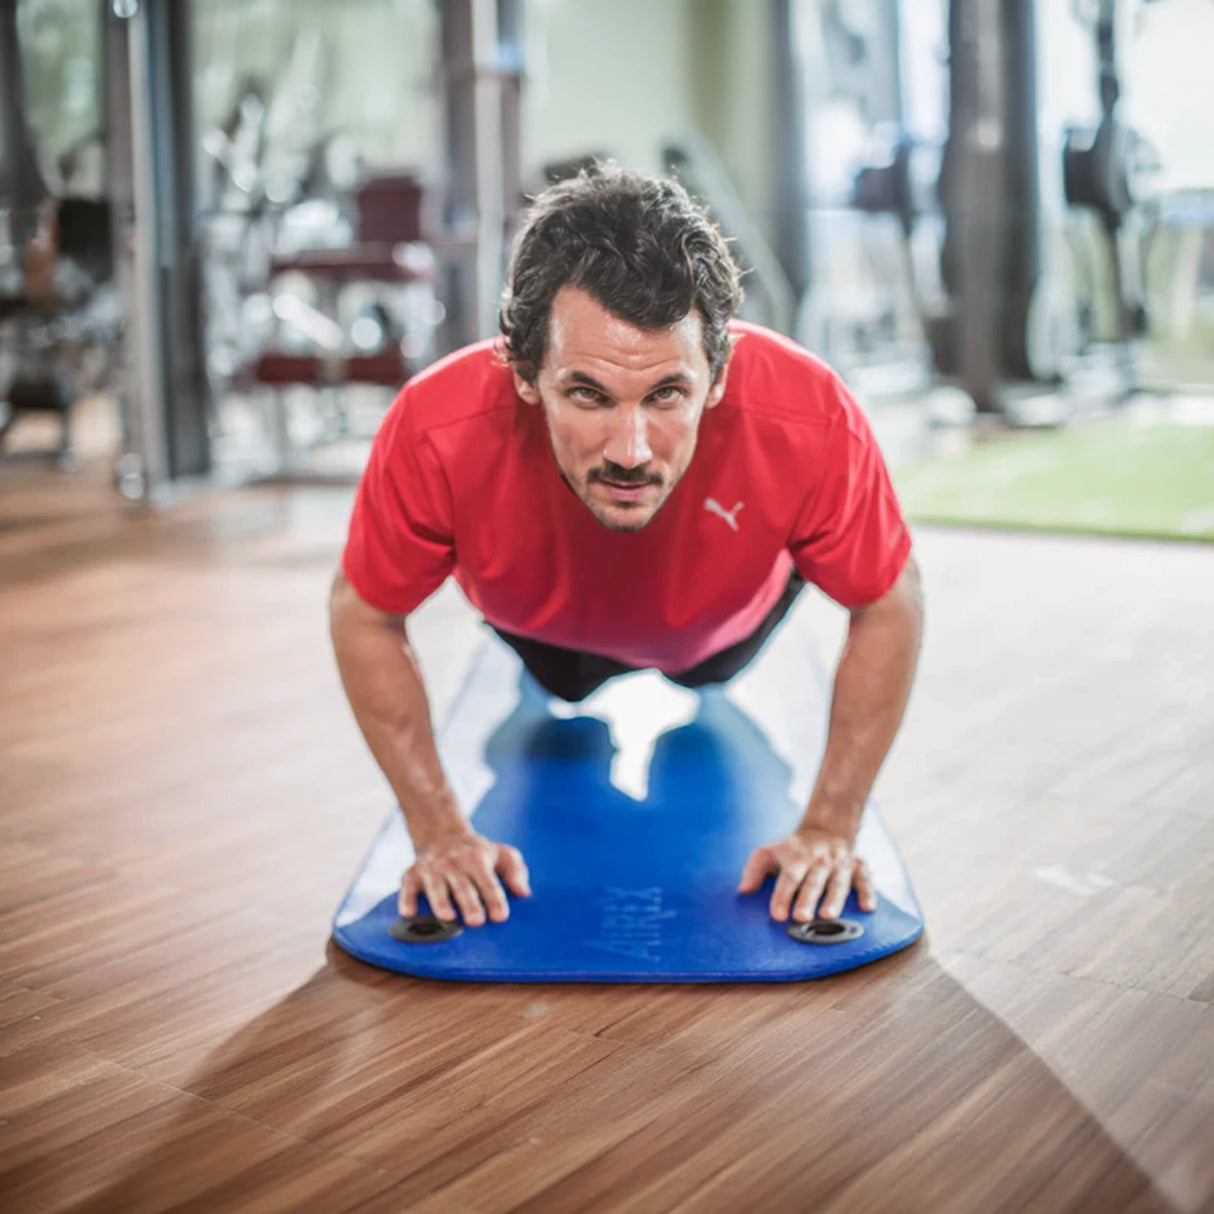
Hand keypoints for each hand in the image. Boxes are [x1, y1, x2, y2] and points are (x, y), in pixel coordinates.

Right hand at [400, 826, 530, 926]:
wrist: (442, 834)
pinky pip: (407, 887)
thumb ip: (516, 871)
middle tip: (476, 921)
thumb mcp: (502, 854)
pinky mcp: (413, 874)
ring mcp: (432, 870)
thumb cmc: (477, 852)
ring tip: (447, 917)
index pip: (488, 882)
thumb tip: (523, 892)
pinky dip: (406, 899)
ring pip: (436, 888)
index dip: (494, 899)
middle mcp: (454, 864)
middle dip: (469, 903)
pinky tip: (407, 913)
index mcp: (478, 860)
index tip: (500, 916)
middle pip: (462, 887)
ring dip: (441, 903)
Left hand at [737, 826, 875, 921]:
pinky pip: (865, 879)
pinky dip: (867, 892)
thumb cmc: (792, 850)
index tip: (777, 914)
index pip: (789, 876)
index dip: (782, 896)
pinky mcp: (858, 866)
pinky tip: (867, 907)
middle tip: (801, 918)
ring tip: (828, 916)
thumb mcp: (768, 853)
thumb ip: (753, 870)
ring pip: (839, 881)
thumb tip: (743, 891)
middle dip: (807, 899)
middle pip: (814, 880)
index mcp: (796, 855)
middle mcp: (820, 859)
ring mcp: (840, 862)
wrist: (826, 829)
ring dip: (834, 898)